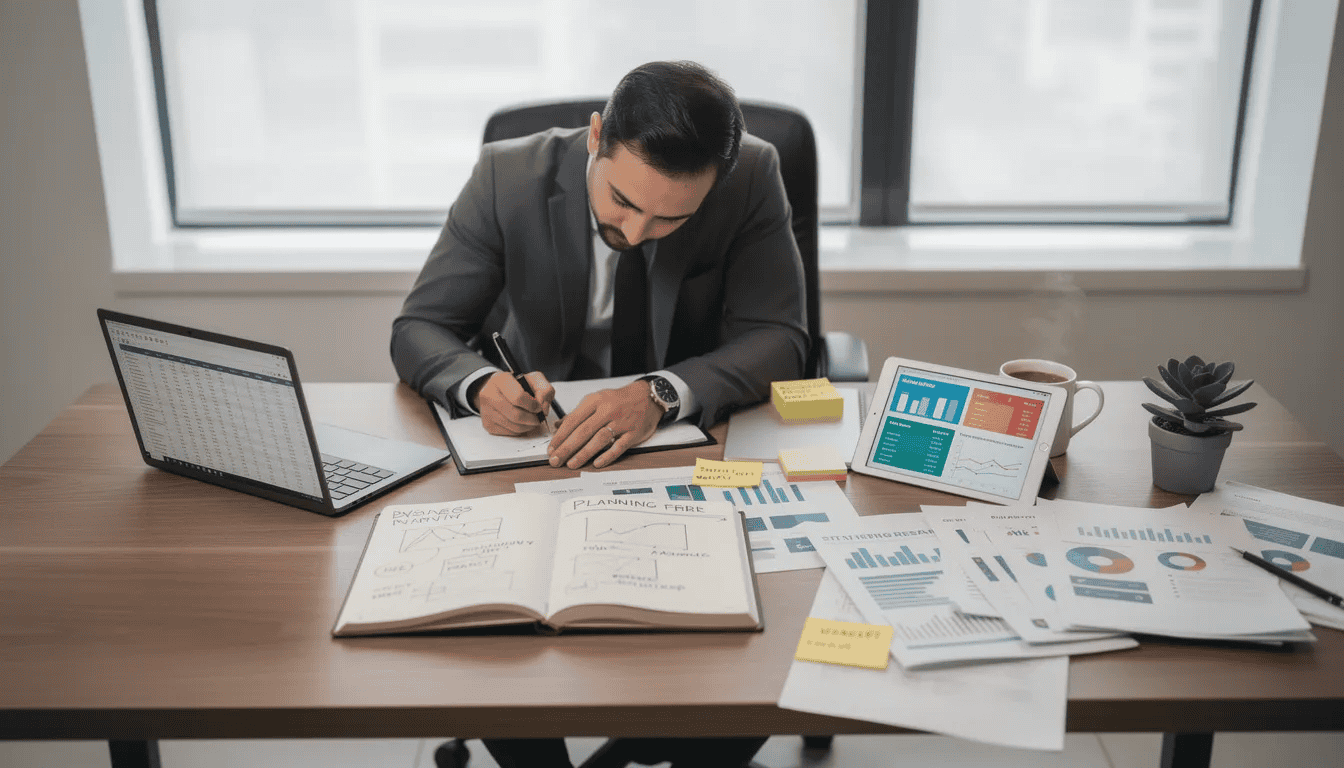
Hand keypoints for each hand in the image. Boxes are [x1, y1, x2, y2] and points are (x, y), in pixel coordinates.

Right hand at [474, 371, 556, 435]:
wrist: (499, 390)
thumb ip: (544, 390)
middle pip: (516, 415)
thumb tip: (543, 408)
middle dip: (532, 419)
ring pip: (513, 426)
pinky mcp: (487, 424)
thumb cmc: (518, 385)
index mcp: (501, 380)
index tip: (538, 406)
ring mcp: (486, 410)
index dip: (533, 405)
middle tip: (538, 417)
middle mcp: (489, 394)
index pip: (518, 397)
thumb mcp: (535, 380)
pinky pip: (509, 433)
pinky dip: (520, 430)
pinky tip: (522, 422)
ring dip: (528, 426)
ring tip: (532, 419)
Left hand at [547, 380, 661, 468]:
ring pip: (599, 439)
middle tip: (556, 460)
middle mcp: (608, 410)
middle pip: (583, 431)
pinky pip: (619, 446)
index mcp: (595, 401)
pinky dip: (607, 456)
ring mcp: (621, 422)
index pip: (573, 420)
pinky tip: (596, 464)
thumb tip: (558, 426)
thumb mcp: (596, 400)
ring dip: (583, 453)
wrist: (648, 396)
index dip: (560, 436)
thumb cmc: (619, 400)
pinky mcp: (633, 433)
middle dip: (567, 448)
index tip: (551, 448)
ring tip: (571, 464)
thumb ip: (577, 414)